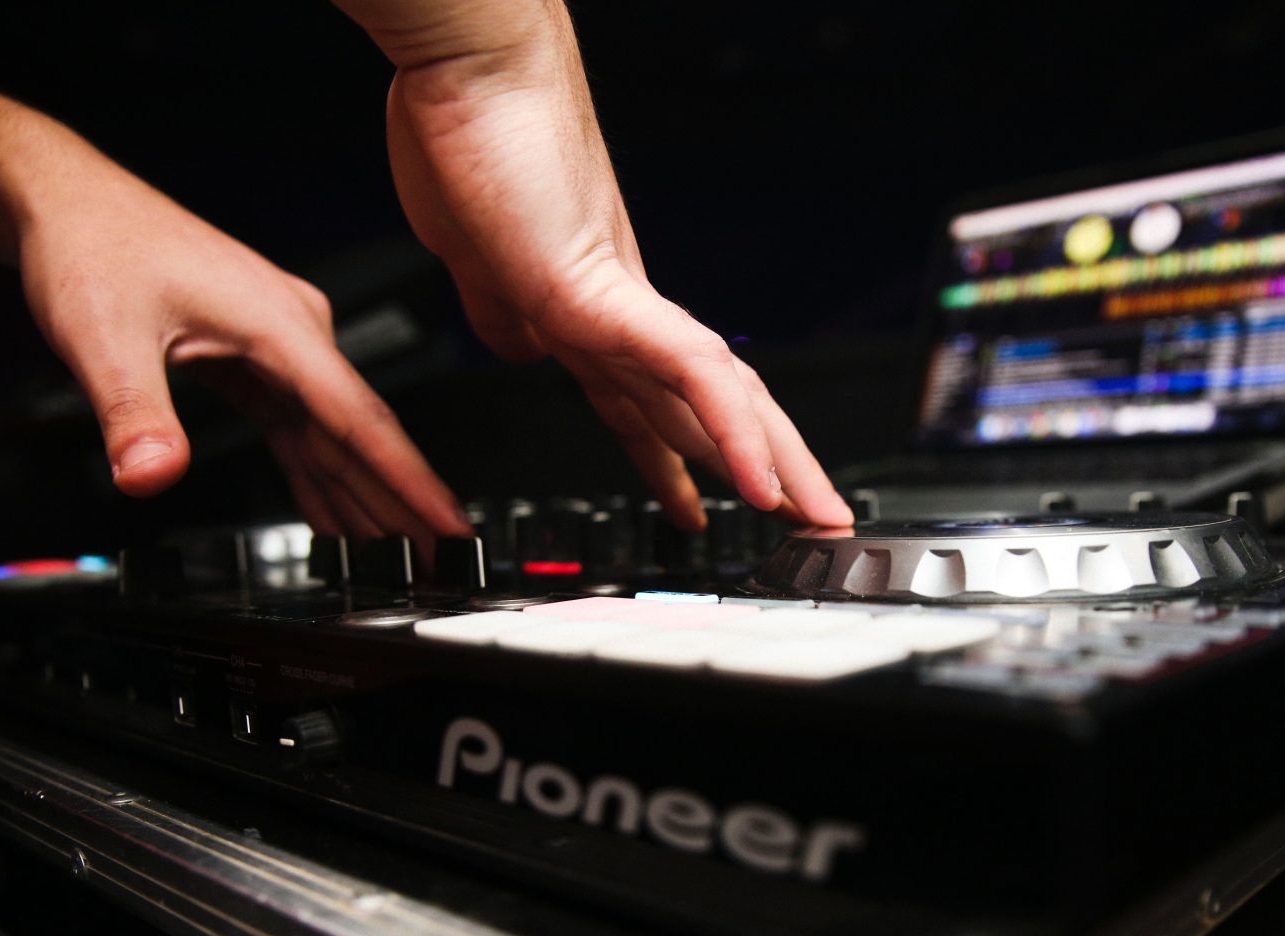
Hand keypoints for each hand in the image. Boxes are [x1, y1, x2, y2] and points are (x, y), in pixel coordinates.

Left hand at [15, 171, 469, 543]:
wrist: (65, 201)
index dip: (408, 480)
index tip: (447, 524)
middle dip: (400, 503)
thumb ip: (134, 412)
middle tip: (440, 562)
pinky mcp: (255, 356)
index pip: (360, 420)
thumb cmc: (92, 244)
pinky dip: (318, 473)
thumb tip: (150, 475)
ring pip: (333, 435)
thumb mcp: (104, 336)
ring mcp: (278, 345)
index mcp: (280, 324)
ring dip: (363, 494)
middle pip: (360, 434)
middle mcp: (294, 332)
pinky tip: (337, 515)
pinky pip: (300, 427)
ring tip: (399, 554)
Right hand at [343, 0, 854, 530]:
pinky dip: (730, 432)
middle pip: (712, 409)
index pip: (659, 403)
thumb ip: (507, 313)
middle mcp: (622, 315)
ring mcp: (621, 306)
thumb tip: (523, 349)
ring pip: (721, 399)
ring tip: (815, 516)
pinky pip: (688, 374)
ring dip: (776, 465)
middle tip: (813, 520)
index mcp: (593, 311)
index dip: (690, 457)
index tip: (712, 506)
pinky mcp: (607, 295)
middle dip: (765, 472)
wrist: (470, 66)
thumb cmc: (469, 141)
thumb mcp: (481, 264)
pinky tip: (760, 482)